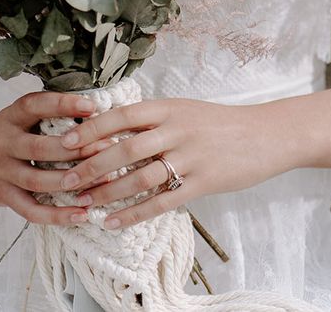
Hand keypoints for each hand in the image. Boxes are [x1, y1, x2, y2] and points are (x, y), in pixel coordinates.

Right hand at [0, 91, 114, 225]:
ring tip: (102, 183)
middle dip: (75, 149)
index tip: (91, 105)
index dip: (63, 104)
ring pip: (38, 180)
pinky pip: (31, 210)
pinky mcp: (3, 196)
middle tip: (107, 148)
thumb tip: (95, 110)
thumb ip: (48, 111)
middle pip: (40, 147)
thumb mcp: (20, 113)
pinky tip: (82, 214)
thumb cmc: (6, 131)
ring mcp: (2, 172)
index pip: (36, 105)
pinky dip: (57, 215)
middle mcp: (4, 143)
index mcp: (12, 116)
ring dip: (71, 183)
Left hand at [55, 98, 280, 228]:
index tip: (65, 140)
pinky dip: (134, 213)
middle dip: (91, 165)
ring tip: (83, 203)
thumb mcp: (185, 110)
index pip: (121, 116)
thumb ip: (153, 119)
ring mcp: (191, 157)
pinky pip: (162, 201)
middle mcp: (177, 129)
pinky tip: (114, 221)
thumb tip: (111, 130)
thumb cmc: (220, 123)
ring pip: (140, 177)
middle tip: (65, 180)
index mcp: (169, 108)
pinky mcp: (203, 182)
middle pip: (125, 149)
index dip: (91, 128)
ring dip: (108, 193)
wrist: (266, 134)